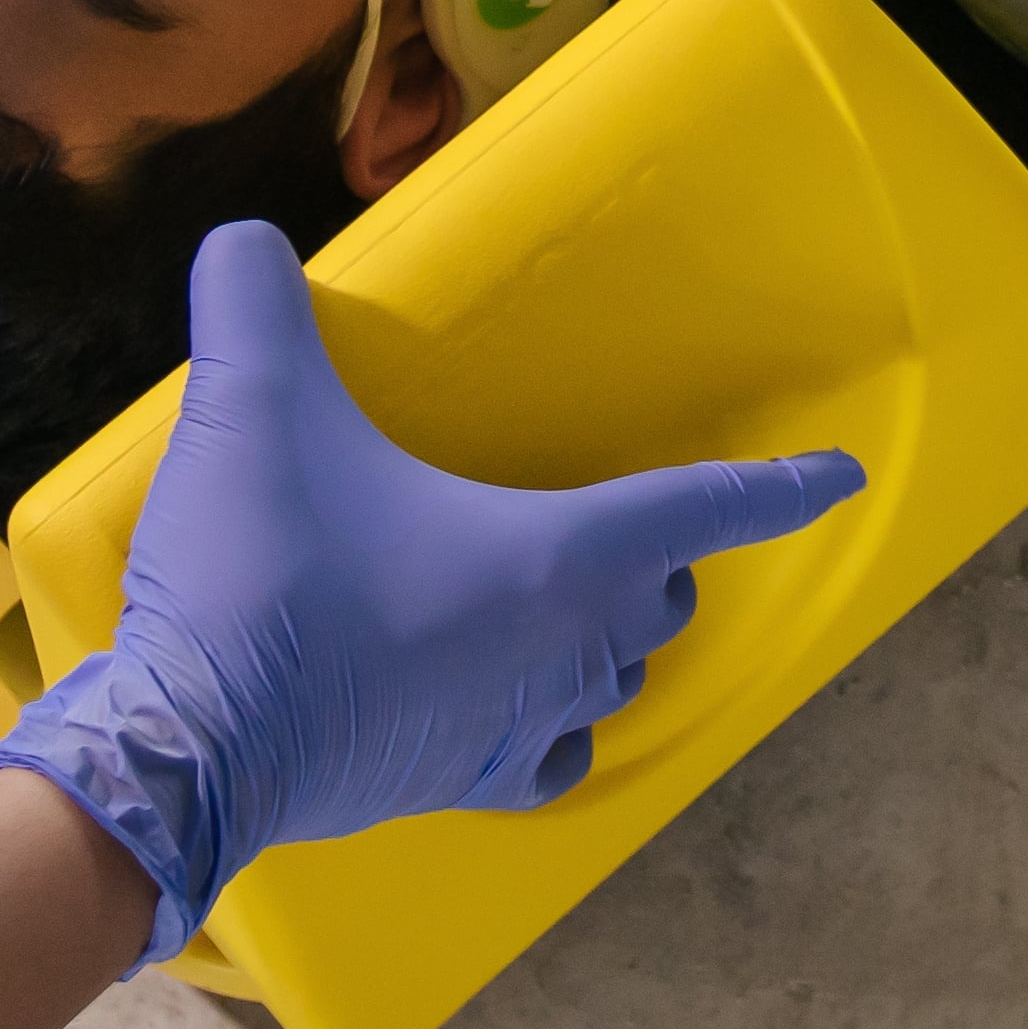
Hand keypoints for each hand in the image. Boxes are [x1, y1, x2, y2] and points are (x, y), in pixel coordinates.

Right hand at [0, 224, 868, 959]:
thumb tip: (246, 243)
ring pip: (612, 678)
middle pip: (656, 596)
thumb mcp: (251, 412)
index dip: (775, 488)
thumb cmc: (258, 579)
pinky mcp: (459, 785)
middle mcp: (562, 650)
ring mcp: (516, 728)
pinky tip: (511, 704)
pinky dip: (550, 724)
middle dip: (654, 555)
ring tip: (565, 600)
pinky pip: (548, 757)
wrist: (189, 750)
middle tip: (616, 516)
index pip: (699, 510)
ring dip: (605, 637)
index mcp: (555, 558)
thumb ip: (255, 303)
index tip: (838, 478)